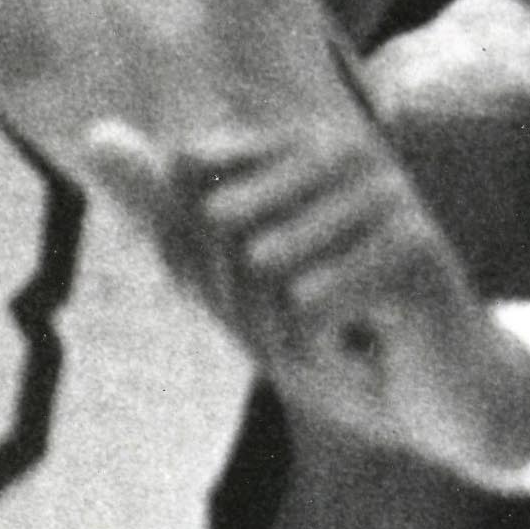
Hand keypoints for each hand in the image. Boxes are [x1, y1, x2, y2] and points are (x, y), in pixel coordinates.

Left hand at [84, 111, 529, 480]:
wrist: (436, 398)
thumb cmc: (332, 330)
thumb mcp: (234, 277)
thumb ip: (164, 206)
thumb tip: (93, 130)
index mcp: (297, 146)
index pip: (189, 195)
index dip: (210, 271)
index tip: (271, 295)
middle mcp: (343, 150)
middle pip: (219, 230)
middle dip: (248, 304)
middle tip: (312, 324)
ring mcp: (382, 193)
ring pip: (262, 270)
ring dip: (290, 332)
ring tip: (344, 335)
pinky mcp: (412, 247)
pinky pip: (310, 306)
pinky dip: (326, 349)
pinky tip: (370, 347)